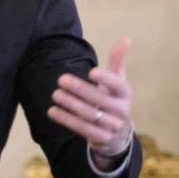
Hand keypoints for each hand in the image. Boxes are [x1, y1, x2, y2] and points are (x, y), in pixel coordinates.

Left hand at [47, 38, 133, 169]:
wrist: (119, 134)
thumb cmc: (115, 100)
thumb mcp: (118, 81)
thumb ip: (118, 61)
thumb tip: (126, 38)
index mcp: (125, 93)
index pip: (118, 85)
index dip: (106, 79)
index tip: (91, 71)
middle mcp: (122, 110)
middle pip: (99, 100)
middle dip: (80, 89)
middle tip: (61, 80)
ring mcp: (112, 126)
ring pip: (89, 115)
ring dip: (70, 104)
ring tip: (55, 94)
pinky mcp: (101, 138)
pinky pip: (81, 128)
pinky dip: (66, 119)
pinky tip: (53, 111)